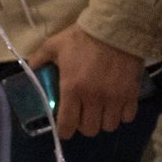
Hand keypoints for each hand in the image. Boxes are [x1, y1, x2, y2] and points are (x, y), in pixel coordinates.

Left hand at [28, 24, 147, 138]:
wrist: (115, 30)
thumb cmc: (81, 38)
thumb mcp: (53, 46)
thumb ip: (39, 59)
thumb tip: (29, 68)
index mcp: (72, 89)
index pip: (68, 124)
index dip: (65, 131)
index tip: (65, 130)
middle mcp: (94, 99)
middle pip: (90, 129)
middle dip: (84, 125)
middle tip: (83, 115)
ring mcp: (114, 98)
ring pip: (109, 126)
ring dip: (103, 121)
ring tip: (100, 110)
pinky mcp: (131, 94)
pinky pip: (128, 117)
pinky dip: (121, 115)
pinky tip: (116, 105)